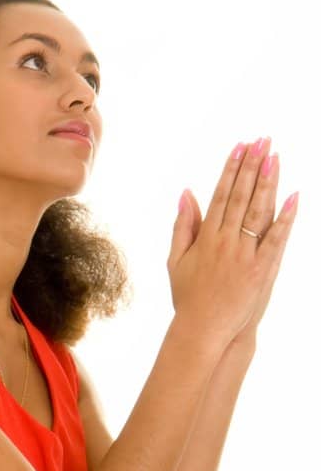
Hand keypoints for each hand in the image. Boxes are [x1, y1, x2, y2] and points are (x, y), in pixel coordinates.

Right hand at [168, 136, 297, 349]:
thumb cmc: (188, 297)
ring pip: (258, 211)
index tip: (241, 147)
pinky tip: (294, 197)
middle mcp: (225, 241)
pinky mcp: (260, 270)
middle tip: (262, 141)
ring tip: (275, 156)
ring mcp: (244, 255)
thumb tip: (187, 194)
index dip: (232, 169)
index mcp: (206, 237)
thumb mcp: (177, 260)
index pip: (221, 194)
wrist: (203, 329)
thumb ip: (183, 226)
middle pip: (241, 196)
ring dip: (268, 182)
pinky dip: (285, 218)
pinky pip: (276, 239)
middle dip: (252, 166)